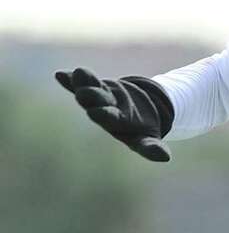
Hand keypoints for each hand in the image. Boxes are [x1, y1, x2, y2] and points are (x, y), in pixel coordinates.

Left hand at [55, 67, 172, 161]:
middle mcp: (105, 111)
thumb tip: (165, 158)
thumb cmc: (144, 129)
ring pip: (90, 89)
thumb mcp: (150, 138)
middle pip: (97, 103)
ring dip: (82, 82)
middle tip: (82, 93)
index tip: (94, 112)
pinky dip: (71, 80)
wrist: (140, 112)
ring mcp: (101, 98)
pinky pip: (84, 83)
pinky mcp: (99, 88)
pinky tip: (60, 75)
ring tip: (77, 73)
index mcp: (117, 123)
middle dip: (91, 97)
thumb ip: (153, 148)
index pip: (109, 119)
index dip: (103, 114)